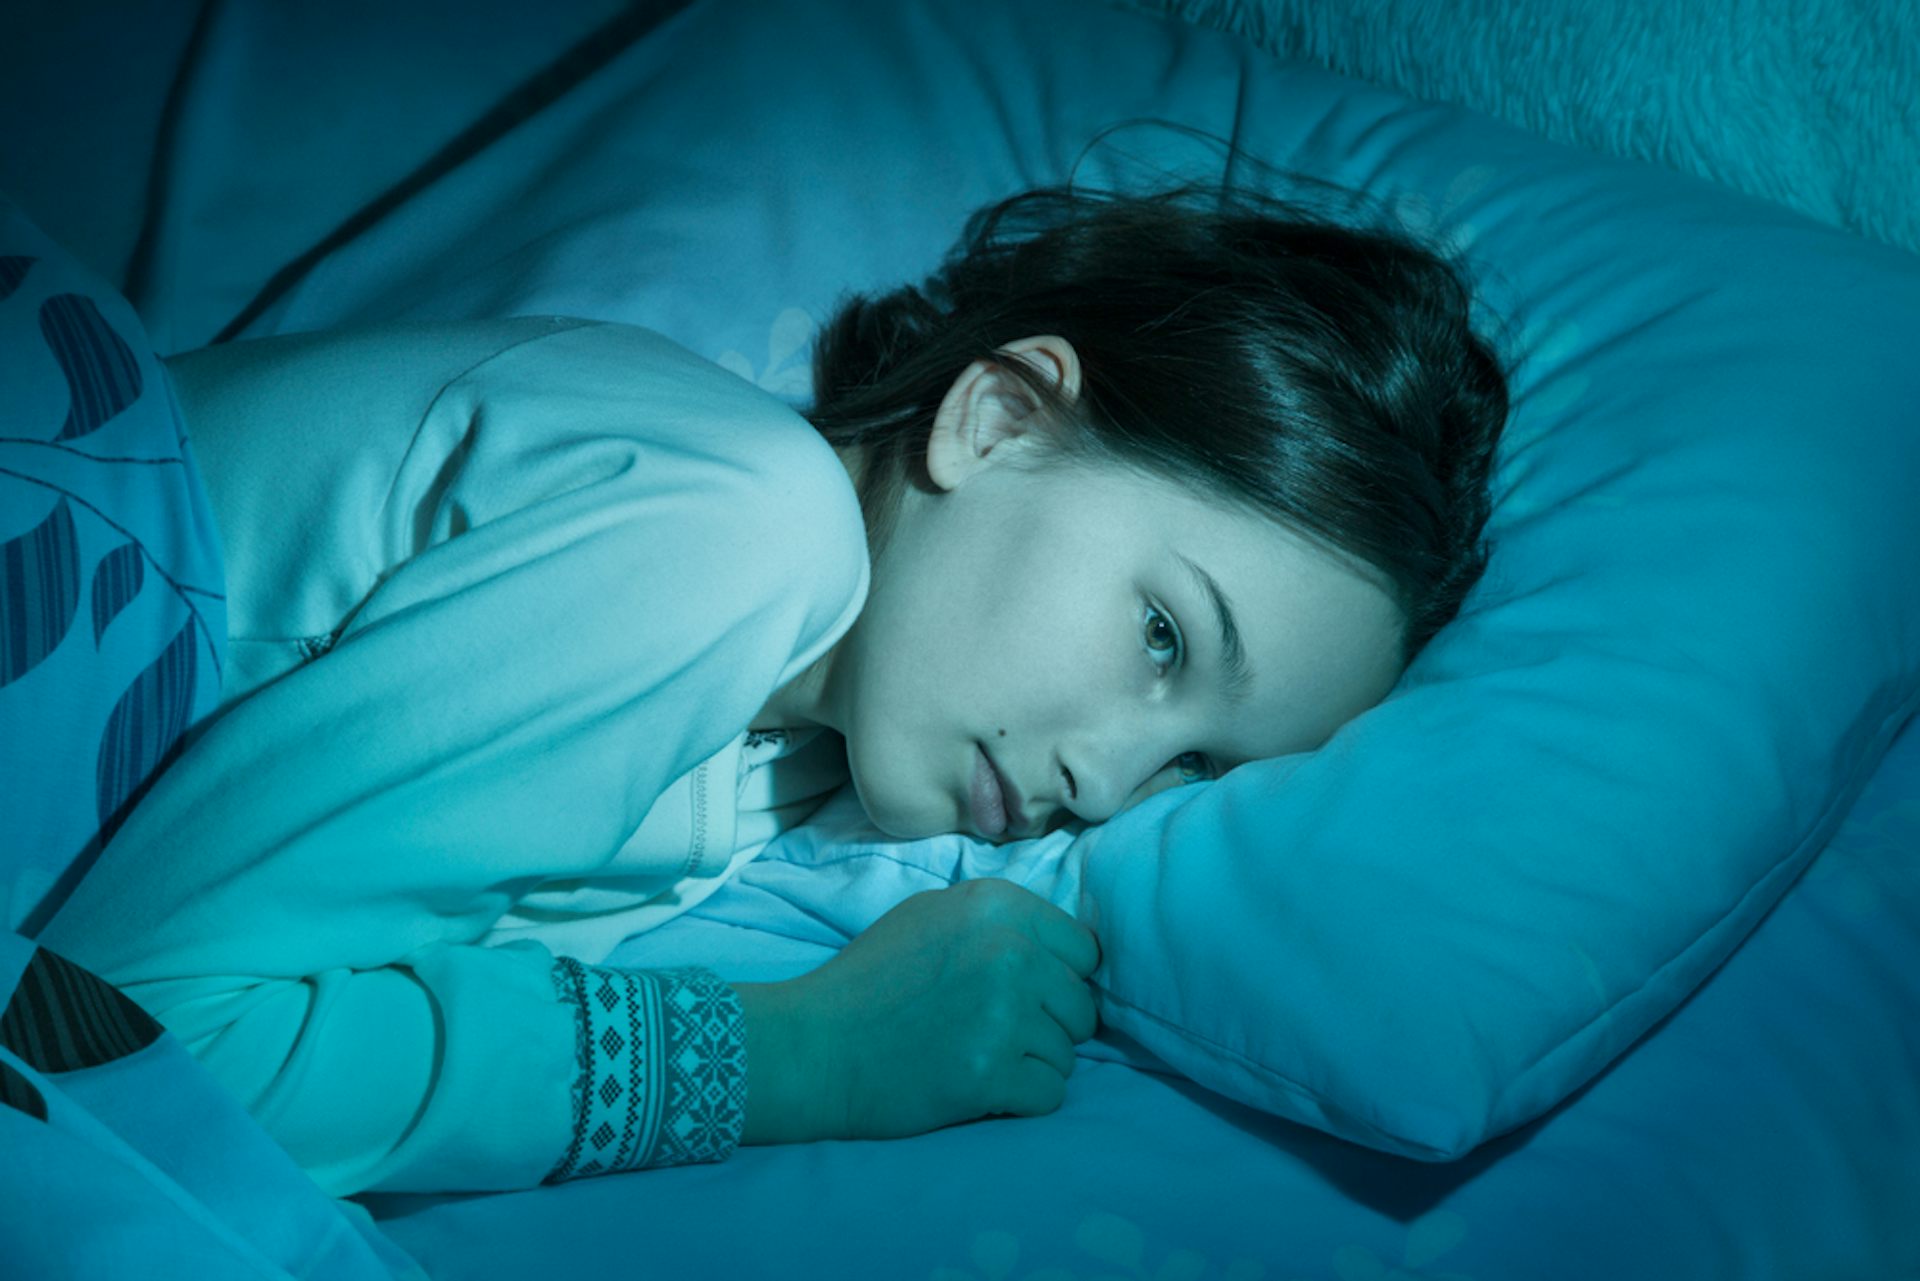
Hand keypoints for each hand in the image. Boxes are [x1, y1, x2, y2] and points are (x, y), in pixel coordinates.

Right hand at [735, 878, 1100, 1144]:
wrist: (815, 1047)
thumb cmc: (870, 982)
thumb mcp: (931, 916)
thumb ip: (999, 921)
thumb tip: (1064, 945)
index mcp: (996, 906)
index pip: (1084, 949)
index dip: (1058, 977)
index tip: (1022, 994)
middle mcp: (1009, 951)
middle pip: (1081, 1004)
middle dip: (1048, 1025)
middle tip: (992, 1033)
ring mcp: (1004, 1014)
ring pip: (1068, 1052)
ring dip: (1031, 1063)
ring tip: (976, 1057)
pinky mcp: (993, 1072)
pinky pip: (1051, 1093)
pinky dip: (1022, 1099)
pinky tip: (980, 1087)